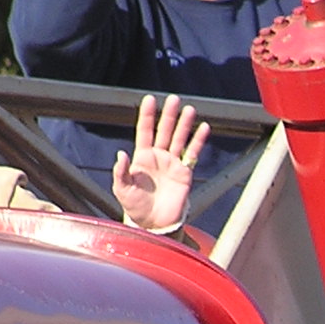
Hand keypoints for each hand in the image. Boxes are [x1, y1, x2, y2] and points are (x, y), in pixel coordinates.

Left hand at [112, 94, 208, 232]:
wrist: (153, 224)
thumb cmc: (135, 207)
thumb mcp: (121, 190)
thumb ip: (120, 172)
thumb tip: (121, 154)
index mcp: (142, 158)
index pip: (144, 131)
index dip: (147, 115)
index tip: (150, 99)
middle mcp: (158, 157)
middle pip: (164, 131)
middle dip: (169, 115)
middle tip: (174, 99)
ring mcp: (172, 163)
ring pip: (179, 139)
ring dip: (184, 124)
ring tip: (189, 109)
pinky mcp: (184, 173)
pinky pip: (193, 153)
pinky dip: (198, 141)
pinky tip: (204, 128)